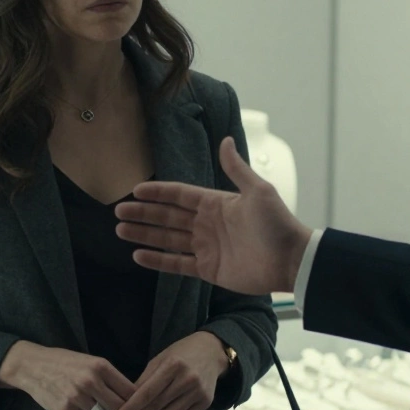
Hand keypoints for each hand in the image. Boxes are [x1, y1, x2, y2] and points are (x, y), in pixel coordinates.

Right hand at [0, 342, 135, 409]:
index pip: (128, 390)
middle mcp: (90, 381)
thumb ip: (106, 378)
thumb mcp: (87, 362)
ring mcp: (77, 396)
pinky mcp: (65, 409)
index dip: (138, 403)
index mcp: (100, 366)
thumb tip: (126, 399)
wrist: (32, 365)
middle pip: (119, 407)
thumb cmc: (63, 363)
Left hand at [112, 332, 226, 409]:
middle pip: (156, 408)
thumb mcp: (159, 359)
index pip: (147, 393)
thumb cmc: (181, 353)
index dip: (131, 409)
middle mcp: (187, 380)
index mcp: (172, 366)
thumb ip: (144, 380)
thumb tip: (128, 402)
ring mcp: (198, 393)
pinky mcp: (206, 403)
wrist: (211, 352)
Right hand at [114, 136, 311, 294]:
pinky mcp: (207, 269)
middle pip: (167, 216)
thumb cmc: (277, 224)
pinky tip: (138, 255)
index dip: (157, 192)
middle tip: (119, 211)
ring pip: (167, 239)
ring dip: (144, 234)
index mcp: (215, 203)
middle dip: (143, 213)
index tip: (135, 190)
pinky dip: (157, 260)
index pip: (179, 195)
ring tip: (121, 230)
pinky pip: (176, 264)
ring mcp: (205, 247)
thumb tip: (225, 140)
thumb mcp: (258, 191)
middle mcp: (206, 224)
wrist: (291, 261)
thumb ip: (236, 168)